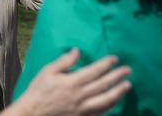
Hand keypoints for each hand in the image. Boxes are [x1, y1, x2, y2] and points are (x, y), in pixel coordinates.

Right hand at [0, 49, 131, 115]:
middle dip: (117, 76)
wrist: (33, 113)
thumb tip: (77, 51)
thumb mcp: (47, 72)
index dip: (105, 64)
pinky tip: (115, 101)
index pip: (94, 71)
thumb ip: (64, 61)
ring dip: (118, 92)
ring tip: (127, 85)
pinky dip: (111, 106)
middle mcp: (80, 96)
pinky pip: (101, 112)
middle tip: (128, 70)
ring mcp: (83, 109)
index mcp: (72, 82)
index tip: (115, 59)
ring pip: (106, 100)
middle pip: (103, 85)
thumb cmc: (39, 91)